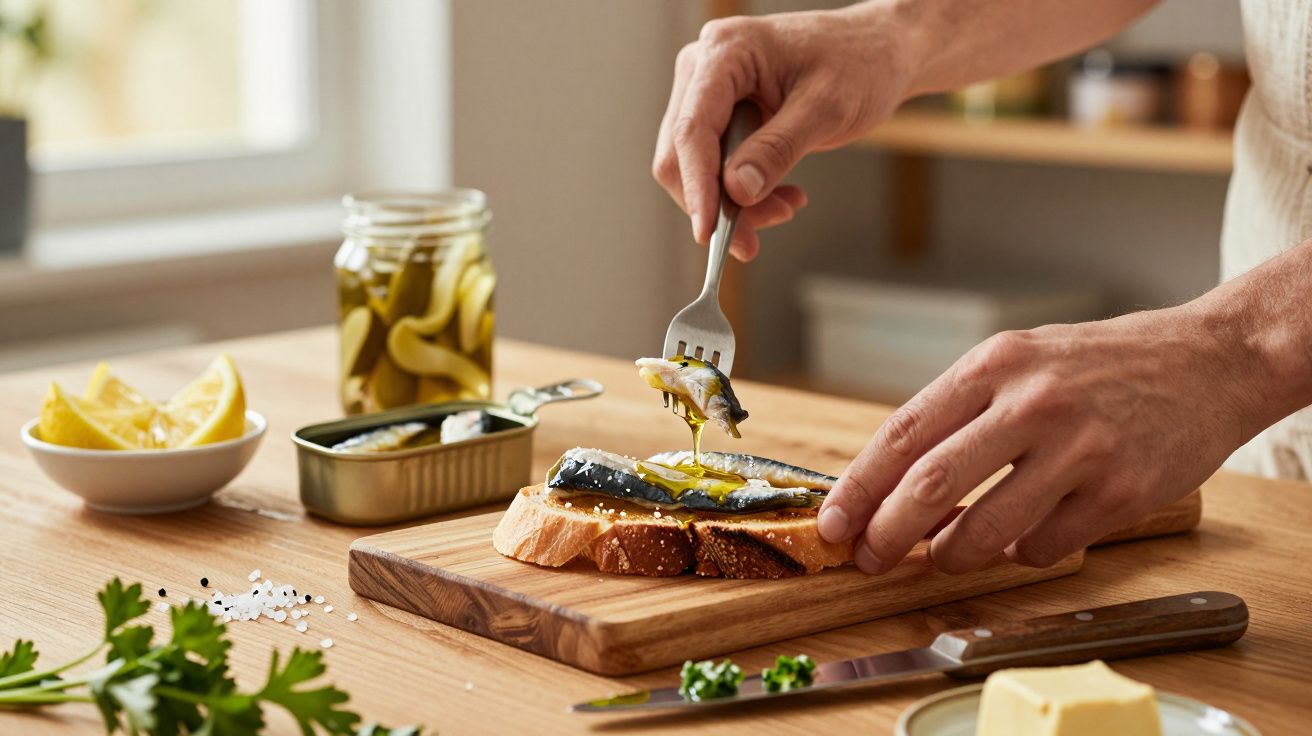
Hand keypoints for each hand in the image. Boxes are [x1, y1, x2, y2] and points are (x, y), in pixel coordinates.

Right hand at [653, 5, 913, 260]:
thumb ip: (778, 149)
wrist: (878, 51)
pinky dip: (742, 189)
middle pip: (683, 151)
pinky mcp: (722, 113)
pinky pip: (715, 162)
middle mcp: (705, 67)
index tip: (709, 232)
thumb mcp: (826, 108)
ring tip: (784, 208)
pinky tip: (780, 195)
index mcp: (725, 51)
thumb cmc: (859, 63)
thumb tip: (737, 191)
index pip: (693, 128)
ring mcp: (709, 90)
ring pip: (696, 164)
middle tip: (753, 240)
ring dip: (732, 200)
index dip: (697, 185)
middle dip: (716, 201)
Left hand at [816, 304, 1267, 573]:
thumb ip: (961, 413)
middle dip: (888, 534)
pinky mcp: (1123, 491)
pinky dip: (1021, 555)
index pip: (903, 433)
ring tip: (944, 555)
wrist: (1213, 359)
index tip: (834, 523)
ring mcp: (1081, 448)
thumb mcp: (1021, 360)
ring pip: (985, 530)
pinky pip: (1044, 548)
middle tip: (870, 559)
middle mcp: (1033, 402)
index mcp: (995, 364)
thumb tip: (892, 481)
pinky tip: (1025, 537)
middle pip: (931, 486)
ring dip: (951, 556)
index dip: (858, 487)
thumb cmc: (1102, 365)